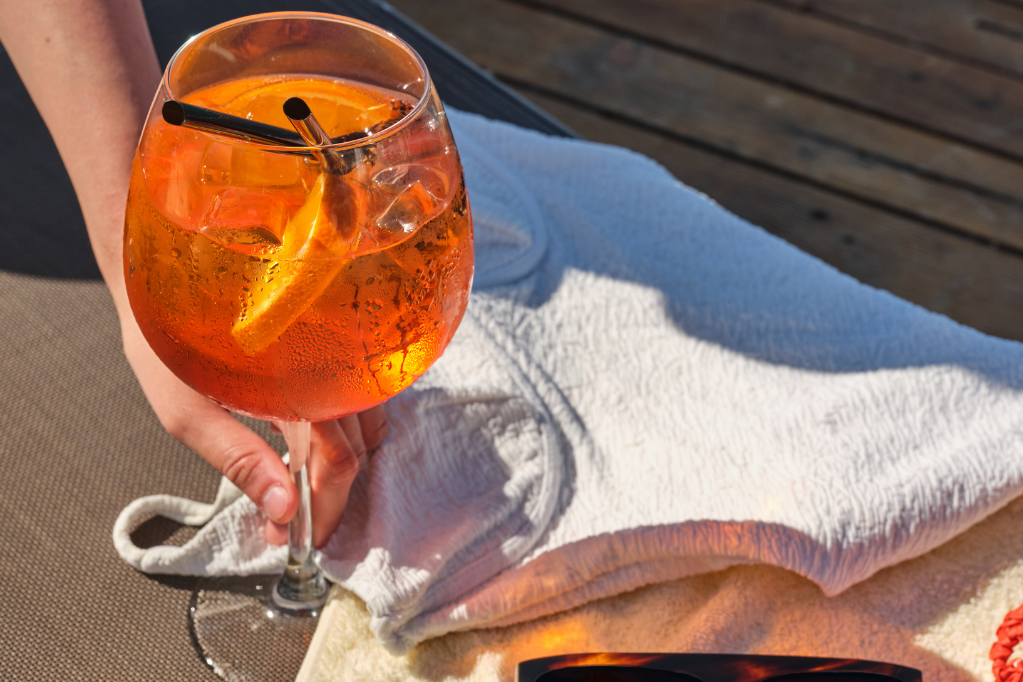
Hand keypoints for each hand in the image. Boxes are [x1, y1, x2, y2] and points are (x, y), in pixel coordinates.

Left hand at [121, 314, 386, 547]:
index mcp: (301, 379)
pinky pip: (364, 401)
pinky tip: (317, 451)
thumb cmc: (168, 336)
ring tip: (306, 493)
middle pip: (357, 448)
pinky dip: (349, 435)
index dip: (324, 509)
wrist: (171, 272)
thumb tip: (282, 509)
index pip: (338, 459)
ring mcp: (343, 352)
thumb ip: (238, 460)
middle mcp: (334, 362)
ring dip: (342, 467)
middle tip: (298, 527)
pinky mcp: (340, 348)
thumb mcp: (186, 408)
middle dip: (330, 497)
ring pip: (367, 426)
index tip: (302, 541)